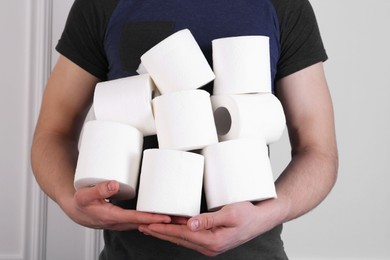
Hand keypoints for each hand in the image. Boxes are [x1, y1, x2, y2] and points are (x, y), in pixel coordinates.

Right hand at [62, 180, 170, 230]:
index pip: (136, 219)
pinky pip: (143, 221)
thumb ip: (99, 189)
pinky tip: (166, 215)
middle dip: (164, 223)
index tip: (166, 218)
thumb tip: (114, 184)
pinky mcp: (126, 218)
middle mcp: (120, 222)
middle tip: (183, 220)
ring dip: (163, 222)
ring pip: (147, 223)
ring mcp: (124, 222)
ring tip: (180, 217)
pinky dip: (156, 219)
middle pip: (146, 224)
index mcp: (112, 217)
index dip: (152, 218)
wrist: (76, 210)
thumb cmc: (80, 203)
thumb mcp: (85, 195)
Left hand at [138, 200, 281, 255]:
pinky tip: (171, 228)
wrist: (261, 219)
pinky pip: (190, 238)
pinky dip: (177, 233)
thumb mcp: (230, 214)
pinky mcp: (212, 241)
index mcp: (212, 241)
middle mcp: (209, 246)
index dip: (164, 230)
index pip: (181, 235)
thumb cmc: (248, 214)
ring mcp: (210, 245)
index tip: (148, 224)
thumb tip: (190, 224)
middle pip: (178, 239)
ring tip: (151, 227)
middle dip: (159, 233)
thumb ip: (209, 219)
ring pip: (182, 240)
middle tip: (142, 226)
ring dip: (166, 233)